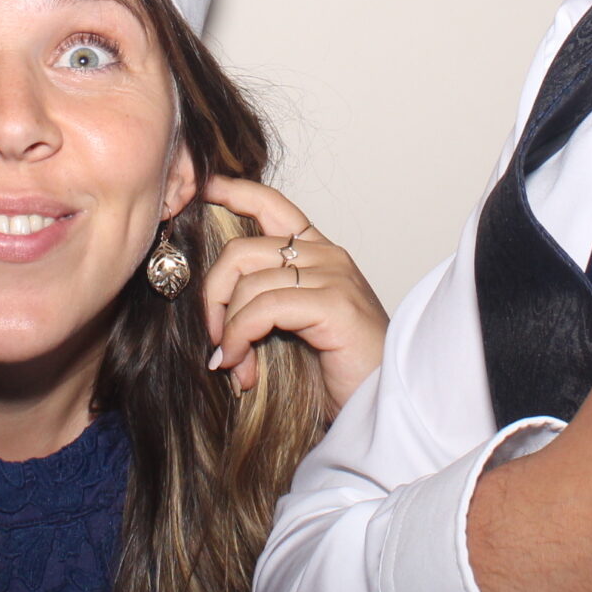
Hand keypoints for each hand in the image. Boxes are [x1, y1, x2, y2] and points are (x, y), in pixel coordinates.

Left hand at [199, 177, 387, 414]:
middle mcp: (328, 256)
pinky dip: (240, 335)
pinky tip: (239, 364)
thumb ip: (265, 304)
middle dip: (213, 294)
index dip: (235, 192)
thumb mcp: (296, 327)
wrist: (386, 403)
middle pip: (243, 250)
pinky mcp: (333, 302)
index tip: (205, 187)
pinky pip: (264, 307)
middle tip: (212, 338)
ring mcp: (333, 276)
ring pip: (248, 282)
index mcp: (320, 255)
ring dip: (228, 330)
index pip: (273, 206)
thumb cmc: (342, 371)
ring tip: (232, 364)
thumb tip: (213, 310)